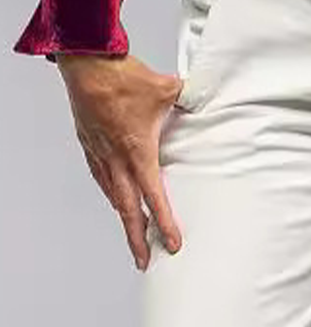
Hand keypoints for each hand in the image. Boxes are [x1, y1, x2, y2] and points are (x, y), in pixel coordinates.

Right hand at [54, 52, 184, 270]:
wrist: (89, 65)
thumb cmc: (125, 78)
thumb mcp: (168, 89)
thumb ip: (190, 98)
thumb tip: (205, 98)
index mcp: (138, 151)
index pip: (153, 196)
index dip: (164, 223)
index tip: (172, 244)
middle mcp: (116, 159)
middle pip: (127, 209)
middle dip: (137, 238)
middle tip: (144, 261)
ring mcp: (100, 153)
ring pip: (112, 195)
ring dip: (123, 216)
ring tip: (133, 233)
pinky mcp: (89, 144)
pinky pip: (100, 177)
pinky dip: (110, 192)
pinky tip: (114, 195)